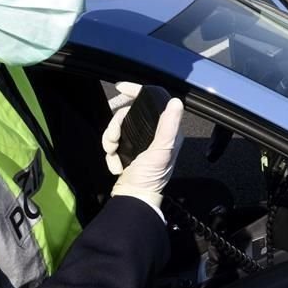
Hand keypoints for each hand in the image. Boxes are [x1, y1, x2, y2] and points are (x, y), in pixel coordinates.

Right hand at [103, 84, 183, 218]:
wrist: (132, 199)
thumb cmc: (149, 178)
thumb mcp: (161, 151)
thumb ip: (168, 126)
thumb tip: (176, 102)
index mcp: (167, 131)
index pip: (153, 100)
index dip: (137, 91)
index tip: (121, 88)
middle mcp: (155, 133)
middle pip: (130, 113)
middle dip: (117, 125)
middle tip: (113, 140)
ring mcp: (141, 141)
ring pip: (119, 126)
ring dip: (111, 139)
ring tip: (113, 153)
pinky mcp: (128, 150)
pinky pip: (114, 140)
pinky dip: (111, 151)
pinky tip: (115, 162)